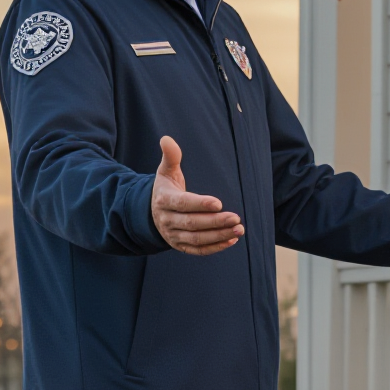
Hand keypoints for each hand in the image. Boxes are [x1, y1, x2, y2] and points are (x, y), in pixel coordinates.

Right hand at [151, 135, 242, 254]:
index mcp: (164, 200)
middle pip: (192, 223)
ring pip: (197, 239)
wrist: (151, 213)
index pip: (183, 203)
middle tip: (236, 218)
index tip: (218, 203)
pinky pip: (198, 250)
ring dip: (219, 235)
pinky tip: (232, 240)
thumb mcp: (166, 173)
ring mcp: (173, 235)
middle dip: (215, 222)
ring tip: (239, 229)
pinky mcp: (181, 246)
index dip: (200, 204)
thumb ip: (170, 157)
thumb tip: (167, 138)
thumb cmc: (166, 189)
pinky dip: (215, 247)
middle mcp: (167, 220)